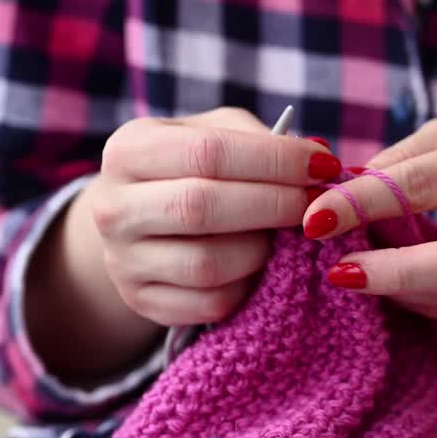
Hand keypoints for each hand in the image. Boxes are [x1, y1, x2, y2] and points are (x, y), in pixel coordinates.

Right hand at [83, 107, 340, 325]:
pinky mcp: (143, 303)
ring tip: (285, 235)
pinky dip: (248, 287)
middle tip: (316, 204)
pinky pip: (210, 303)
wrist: (140, 221)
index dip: (274, 160)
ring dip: (263, 251)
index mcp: (128, 149)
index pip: (208, 151)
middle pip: (203, 207)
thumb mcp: (214, 134)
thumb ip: (261, 139)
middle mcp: (113, 206)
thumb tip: (319, 157)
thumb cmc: (192, 168)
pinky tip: (259, 267)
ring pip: (208, 264)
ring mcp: (123, 261)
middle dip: (275, 205)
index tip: (323, 166)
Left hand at [300, 118, 436, 328]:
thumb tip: (338, 194)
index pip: (423, 185)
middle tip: (337, 271)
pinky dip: (417, 300)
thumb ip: (398, 162)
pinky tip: (393, 284)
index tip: (315, 218)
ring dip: (396, 290)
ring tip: (358, 271)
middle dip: (389, 272)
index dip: (363, 203)